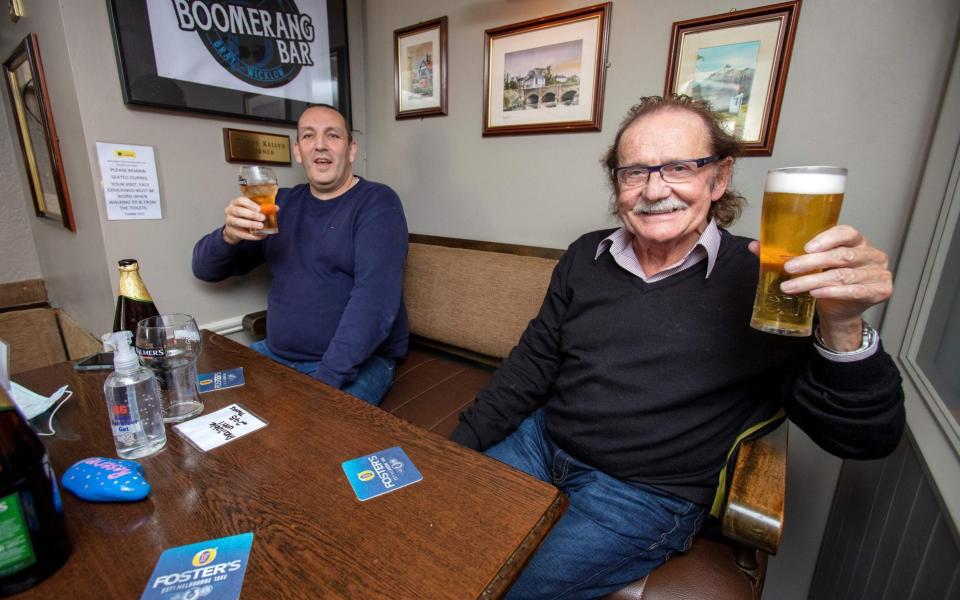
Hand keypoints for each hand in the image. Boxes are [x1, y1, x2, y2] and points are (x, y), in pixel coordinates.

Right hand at [221, 196, 272, 243]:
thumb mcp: (252, 210)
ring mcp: (229, 221)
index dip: (250, 204)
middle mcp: (230, 210)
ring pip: (237, 222)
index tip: (259, 209)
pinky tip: (260, 236)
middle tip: (263, 218)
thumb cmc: (245, 216)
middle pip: (239, 211)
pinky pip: (241, 234)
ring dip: (251, 224)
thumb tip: (276, 208)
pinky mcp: (231, 231)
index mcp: (236, 203)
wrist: (235, 228)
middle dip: (251, 214)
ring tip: (261, 226)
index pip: (240, 200)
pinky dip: (252, 236)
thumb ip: (263, 208)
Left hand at [748, 225, 892, 349]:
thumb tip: (755, 246)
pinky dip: (832, 292)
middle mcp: (871, 254)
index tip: (806, 247)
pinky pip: (854, 291)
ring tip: (791, 286)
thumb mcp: (810, 266)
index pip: (847, 232)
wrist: (841, 311)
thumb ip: (786, 253)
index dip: (827, 238)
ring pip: (843, 275)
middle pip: (842, 255)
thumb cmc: (827, 281)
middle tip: (789, 268)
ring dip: (814, 281)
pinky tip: (815, 294)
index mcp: (856, 241)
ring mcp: (878, 273)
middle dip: (812, 263)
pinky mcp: (881, 290)